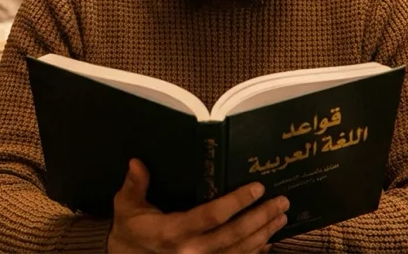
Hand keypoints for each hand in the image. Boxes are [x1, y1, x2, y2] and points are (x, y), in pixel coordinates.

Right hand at [107, 159, 288, 253]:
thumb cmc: (129, 231)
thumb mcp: (126, 207)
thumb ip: (134, 185)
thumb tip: (136, 162)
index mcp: (173, 232)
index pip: (212, 216)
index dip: (237, 202)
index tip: (258, 188)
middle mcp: (190, 251)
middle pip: (234, 235)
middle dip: (261, 217)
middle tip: (281, 201)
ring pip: (239, 251)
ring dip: (263, 234)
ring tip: (281, 217)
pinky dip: (253, 253)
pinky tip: (267, 242)